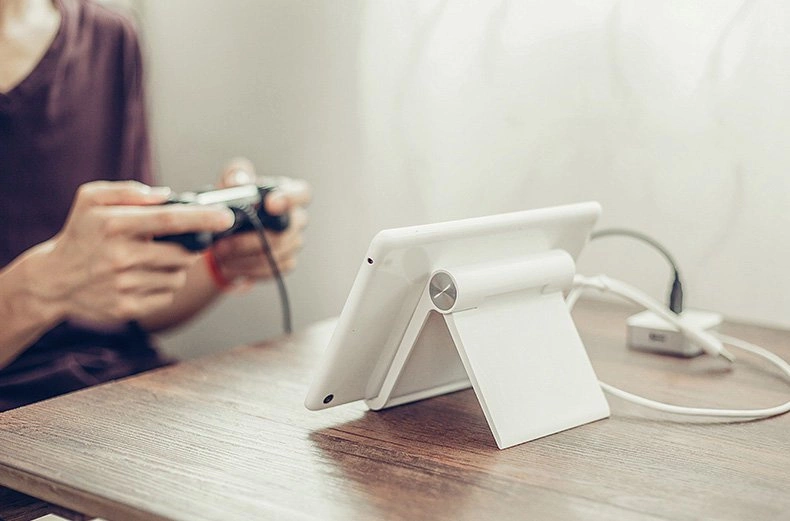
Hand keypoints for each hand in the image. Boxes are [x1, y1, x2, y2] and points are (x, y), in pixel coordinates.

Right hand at [39, 181, 234, 324]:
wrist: (54, 280)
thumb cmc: (81, 234)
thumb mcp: (92, 199)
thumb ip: (129, 190)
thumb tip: (167, 195)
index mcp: (114, 225)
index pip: (170, 220)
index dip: (203, 218)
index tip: (225, 218)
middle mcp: (119, 257)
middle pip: (182, 253)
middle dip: (187, 248)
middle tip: (174, 244)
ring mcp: (123, 285)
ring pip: (177, 277)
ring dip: (174, 268)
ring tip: (150, 261)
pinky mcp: (126, 308)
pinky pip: (166, 296)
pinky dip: (162, 287)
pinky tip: (142, 279)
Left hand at [209, 158, 310, 284]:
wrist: (228, 235)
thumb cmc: (236, 204)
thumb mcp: (230, 184)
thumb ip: (235, 175)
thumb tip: (238, 182)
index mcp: (287, 193)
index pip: (302, 193)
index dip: (290, 199)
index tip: (270, 204)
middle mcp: (296, 218)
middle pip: (285, 230)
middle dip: (251, 238)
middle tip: (223, 242)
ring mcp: (294, 242)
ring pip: (275, 252)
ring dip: (243, 255)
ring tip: (219, 253)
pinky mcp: (286, 262)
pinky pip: (271, 268)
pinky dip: (247, 268)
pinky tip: (230, 263)